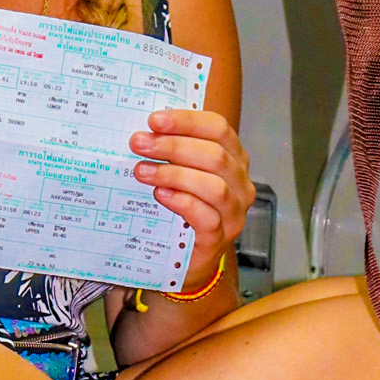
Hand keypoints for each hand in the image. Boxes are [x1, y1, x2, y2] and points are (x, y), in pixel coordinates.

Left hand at [130, 111, 253, 284]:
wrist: (181, 259)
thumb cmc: (178, 209)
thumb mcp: (178, 173)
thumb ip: (170, 151)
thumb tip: (143, 129)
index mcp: (233, 159)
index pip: (218, 129)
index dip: (187, 121)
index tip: (154, 120)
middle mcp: (240, 184)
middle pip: (215, 156)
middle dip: (173, 146)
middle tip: (139, 143)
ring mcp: (233, 213)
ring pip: (214, 186)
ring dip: (175, 174)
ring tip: (142, 171)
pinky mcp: (219, 239)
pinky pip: (207, 217)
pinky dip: (183, 202)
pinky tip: (161, 196)